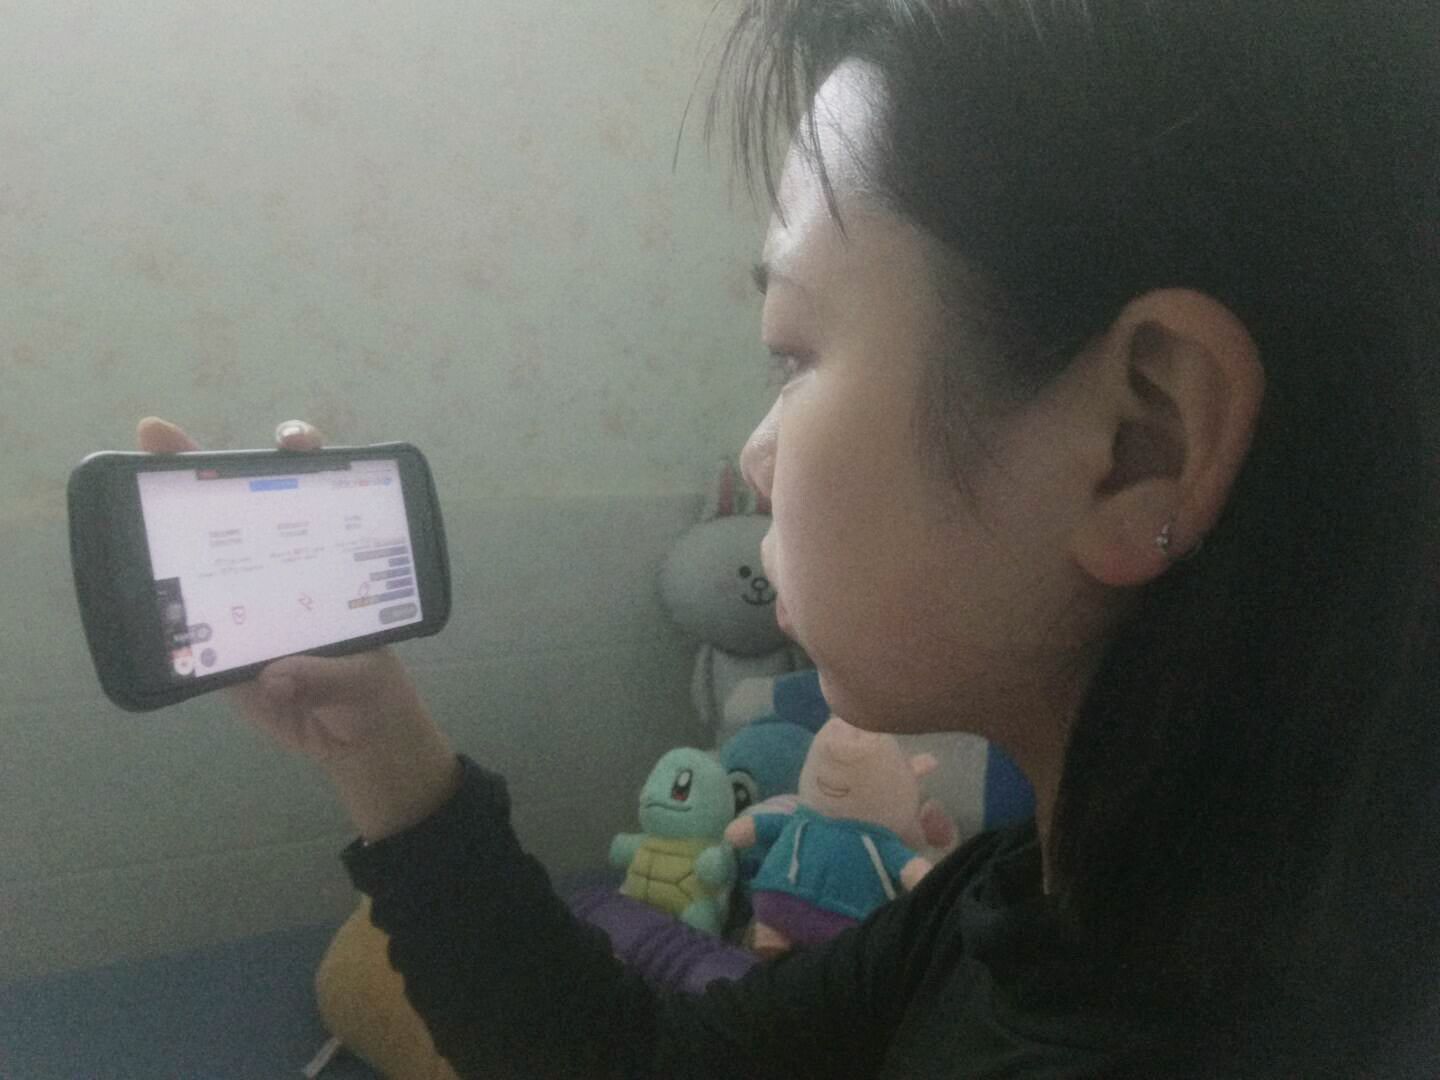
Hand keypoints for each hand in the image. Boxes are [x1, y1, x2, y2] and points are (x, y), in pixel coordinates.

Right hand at [136, 417, 459, 838]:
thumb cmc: (372, 694)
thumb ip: (328, 675)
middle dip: (201, 467)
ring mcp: (246, 605)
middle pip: (241, 510)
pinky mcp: (219, 647)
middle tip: (161, 435)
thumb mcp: (363, 682)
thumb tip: (277, 675)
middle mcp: (283, 571)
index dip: (302, 456)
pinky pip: (182, 620)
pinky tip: (122, 579)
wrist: (354, 745)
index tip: (290, 441)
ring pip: (203, 554)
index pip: (316, 494)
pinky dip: (152, 602)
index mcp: (329, 563)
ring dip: (164, 522)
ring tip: (126, 489)